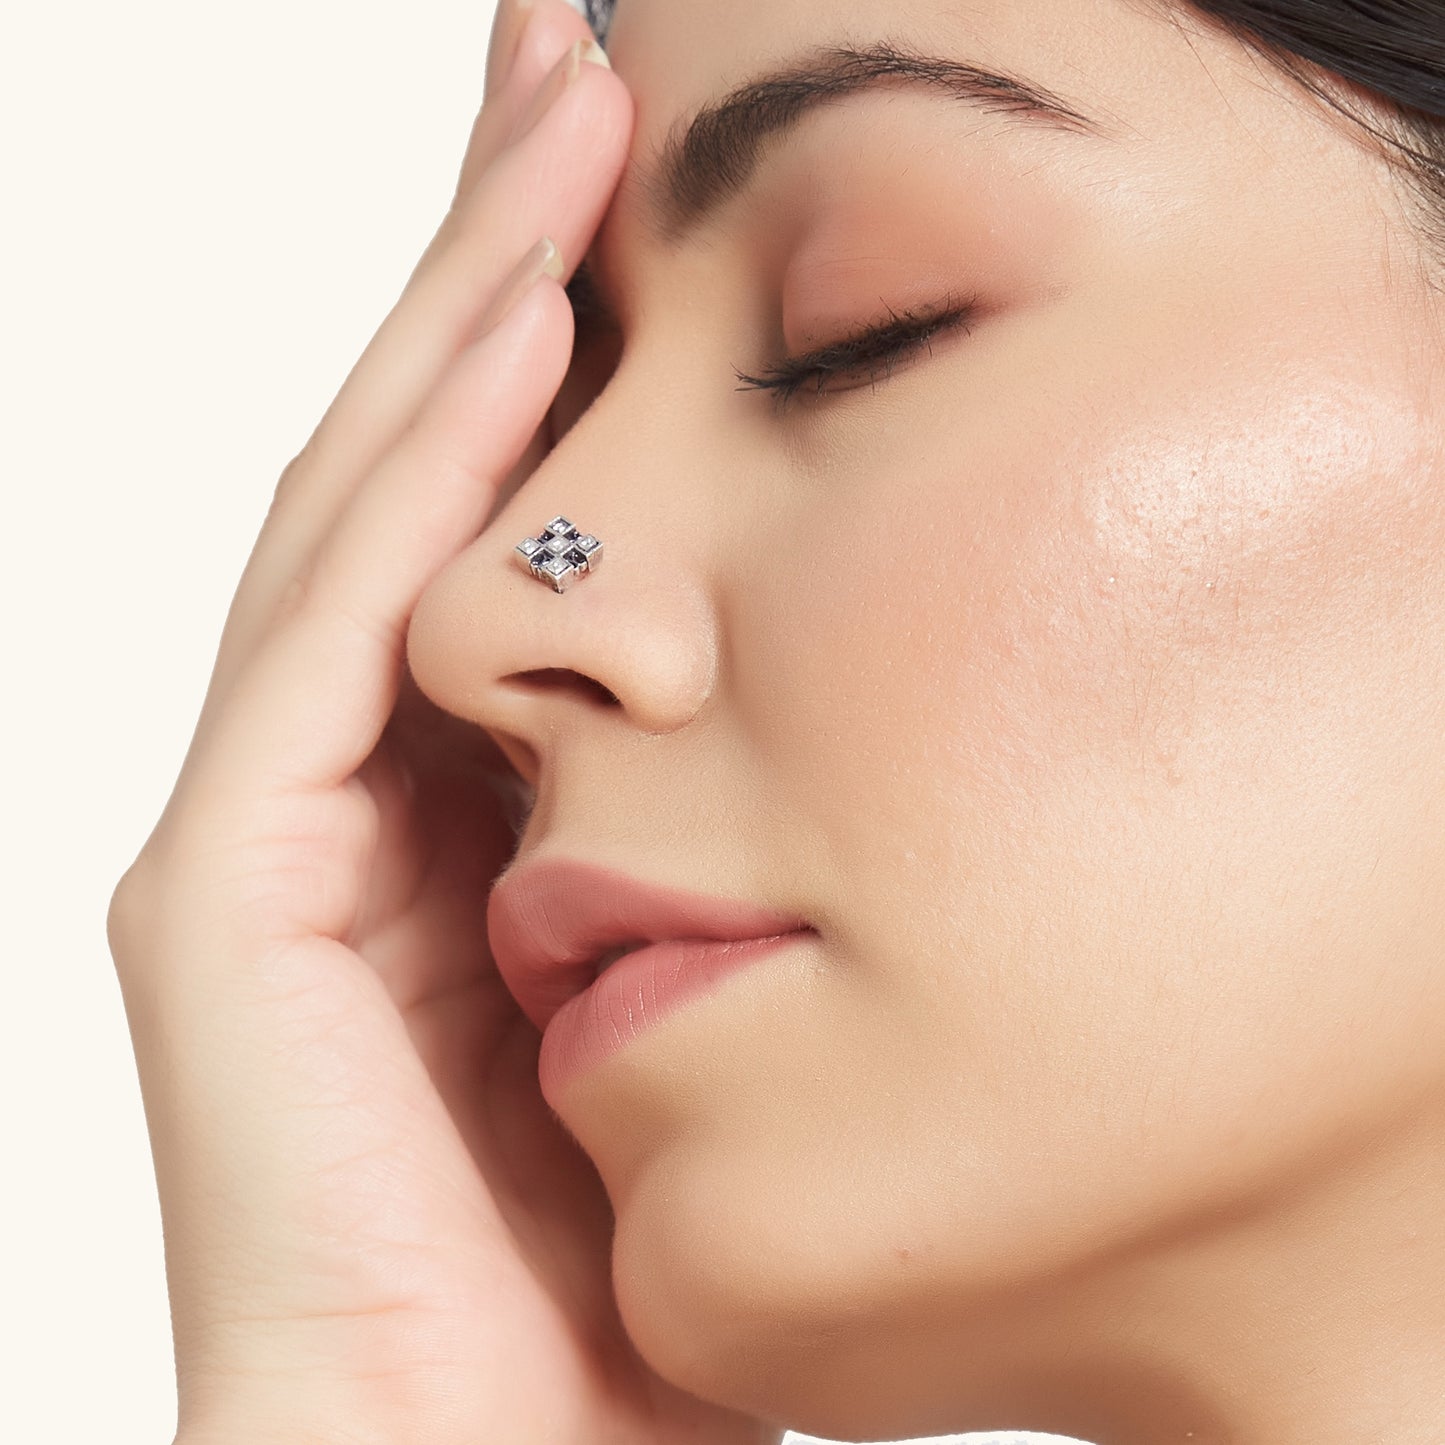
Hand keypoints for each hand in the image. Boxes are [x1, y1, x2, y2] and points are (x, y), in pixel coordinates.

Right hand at [107, 3, 783, 1441]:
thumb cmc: (592, 1283)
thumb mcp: (687, 1018)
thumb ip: (713, 867)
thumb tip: (808, 749)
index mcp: (452, 813)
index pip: (503, 528)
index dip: (561, 350)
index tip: (644, 198)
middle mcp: (340, 790)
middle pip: (421, 473)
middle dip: (490, 262)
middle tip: (568, 62)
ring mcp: (266, 827)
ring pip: (366, 507)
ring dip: (462, 306)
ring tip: (553, 116)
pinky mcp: (218, 890)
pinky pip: (329, 628)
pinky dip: (419, 470)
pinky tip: (513, 320)